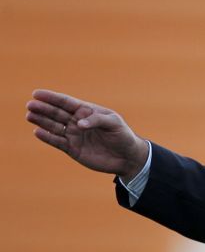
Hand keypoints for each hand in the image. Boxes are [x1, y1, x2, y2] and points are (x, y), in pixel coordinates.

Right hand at [26, 89, 148, 180]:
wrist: (128, 158)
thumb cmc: (123, 136)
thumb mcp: (114, 123)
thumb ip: (97, 120)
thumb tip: (78, 124)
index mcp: (87, 111)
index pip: (66, 102)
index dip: (52, 98)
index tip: (37, 93)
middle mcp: (78, 122)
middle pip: (57, 113)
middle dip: (43, 109)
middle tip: (30, 105)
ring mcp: (74, 136)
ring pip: (54, 126)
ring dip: (42, 121)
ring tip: (30, 116)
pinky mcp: (73, 149)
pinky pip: (57, 142)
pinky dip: (47, 137)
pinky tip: (38, 132)